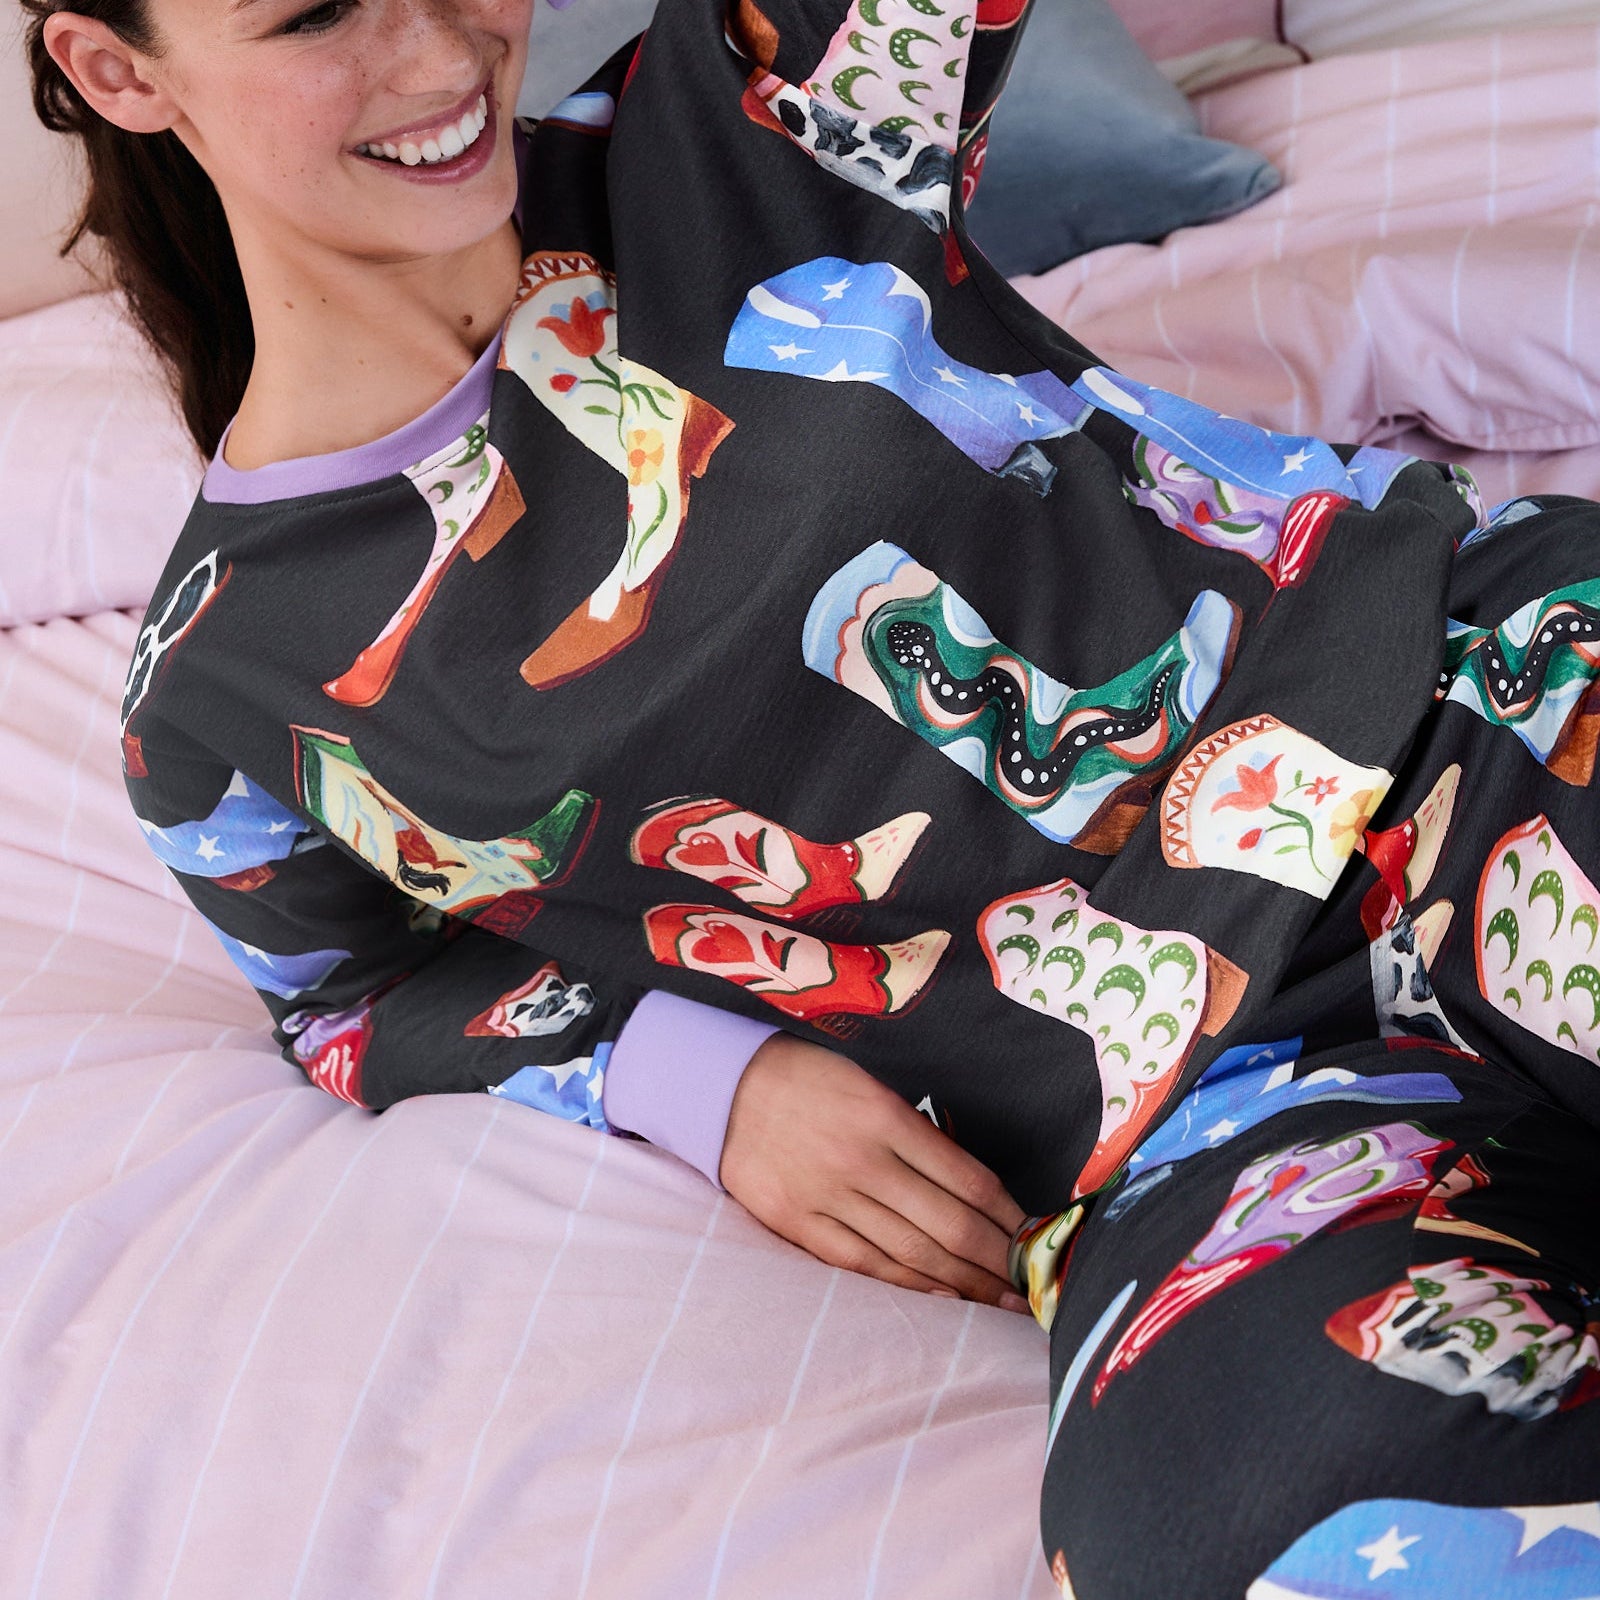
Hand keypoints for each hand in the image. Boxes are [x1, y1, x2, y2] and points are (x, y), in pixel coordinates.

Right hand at [719, 1032, 1031, 1312]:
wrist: (722, 1086)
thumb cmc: (808, 1077)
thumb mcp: (869, 1084)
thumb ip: (916, 1134)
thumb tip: (972, 1188)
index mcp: (886, 1117)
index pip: (967, 1179)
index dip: (1009, 1215)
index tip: (1036, 1236)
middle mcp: (862, 1161)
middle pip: (948, 1224)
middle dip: (997, 1260)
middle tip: (1032, 1284)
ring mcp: (827, 1196)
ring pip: (911, 1252)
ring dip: (963, 1282)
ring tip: (1000, 1302)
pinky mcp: (797, 1223)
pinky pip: (863, 1263)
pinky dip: (907, 1285)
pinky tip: (942, 1299)